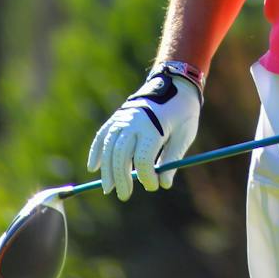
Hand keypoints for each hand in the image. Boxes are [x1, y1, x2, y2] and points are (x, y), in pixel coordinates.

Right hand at [87, 68, 201, 200]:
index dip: (147, 176)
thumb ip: (172, 159)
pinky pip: (103, 134)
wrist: (175, 83)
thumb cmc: (183, 112)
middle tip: (124, 195)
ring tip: (108, 188)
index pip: (143, 159)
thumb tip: (163, 184)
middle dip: (121, 178)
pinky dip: (97, 150)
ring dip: (107, 169)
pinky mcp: (119, 116)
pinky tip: (94, 166)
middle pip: (121, 155)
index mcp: (153, 127)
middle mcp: (134, 122)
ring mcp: (124, 118)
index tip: (154, 186)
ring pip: (109, 147)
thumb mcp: (185, 134)